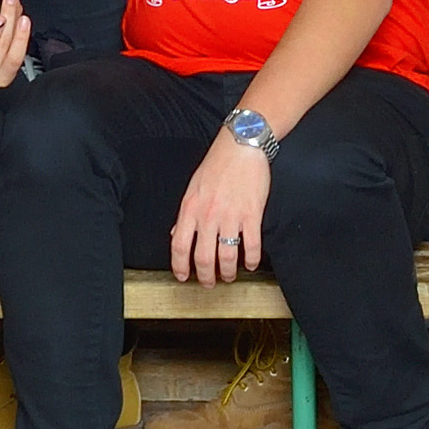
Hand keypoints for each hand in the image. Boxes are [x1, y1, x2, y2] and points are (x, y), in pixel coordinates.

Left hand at [168, 129, 273, 282]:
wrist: (241, 145)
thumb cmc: (217, 164)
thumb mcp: (193, 188)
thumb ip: (186, 214)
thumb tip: (176, 235)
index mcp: (190, 209)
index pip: (179, 246)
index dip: (180, 267)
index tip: (183, 277)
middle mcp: (208, 216)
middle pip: (203, 258)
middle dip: (206, 277)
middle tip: (209, 283)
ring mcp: (231, 216)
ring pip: (227, 257)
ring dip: (228, 272)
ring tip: (230, 276)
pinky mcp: (252, 214)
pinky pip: (251, 246)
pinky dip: (251, 260)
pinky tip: (250, 263)